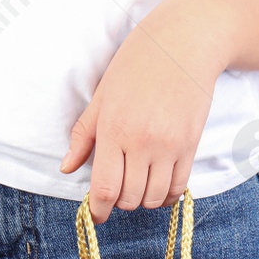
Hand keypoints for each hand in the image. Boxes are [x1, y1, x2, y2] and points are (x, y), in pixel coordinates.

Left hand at [59, 0, 230, 222]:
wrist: (185, 42)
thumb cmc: (137, 64)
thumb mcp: (102, 95)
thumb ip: (83, 135)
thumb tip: (67, 167)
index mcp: (113, 130)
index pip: (104, 188)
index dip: (98, 210)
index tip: (96, 215)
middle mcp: (141, 142)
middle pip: (129, 198)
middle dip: (119, 202)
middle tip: (117, 190)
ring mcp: (169, 145)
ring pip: (154, 198)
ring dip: (143, 200)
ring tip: (138, 185)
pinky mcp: (191, 144)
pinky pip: (179, 186)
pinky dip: (167, 195)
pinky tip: (160, 186)